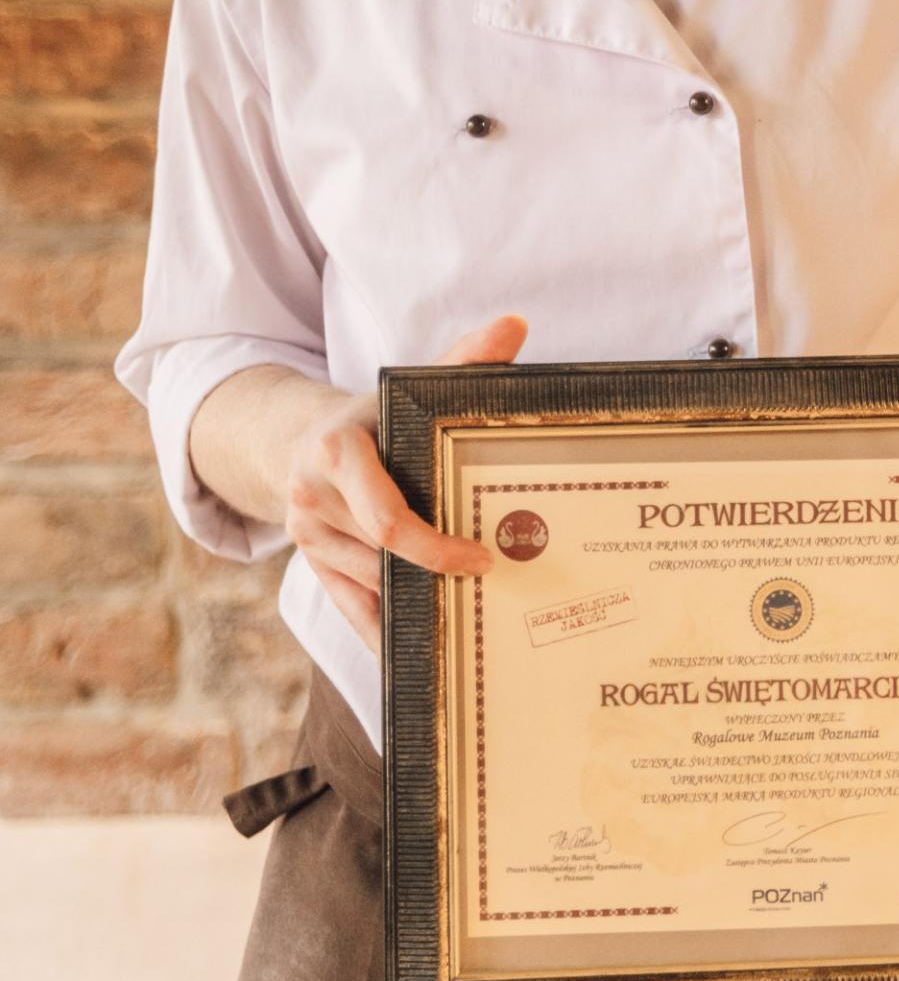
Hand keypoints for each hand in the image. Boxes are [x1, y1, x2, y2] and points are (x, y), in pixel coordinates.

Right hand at [282, 315, 528, 655]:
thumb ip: (462, 359)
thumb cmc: (371, 417)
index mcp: (336, 452)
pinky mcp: (310, 566)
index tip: (483, 558)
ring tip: (473, 610)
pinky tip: (423, 655)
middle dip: (434, 574)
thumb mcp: (408, 386)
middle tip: (492, 587)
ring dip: (417, 599)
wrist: (299, 438)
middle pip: (382, 556)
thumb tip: (516, 325)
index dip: (435, 546)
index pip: (385, 517)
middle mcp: (312, 499)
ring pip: (371, 582)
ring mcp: (307, 539)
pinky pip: (349, 611)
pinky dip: (384, 635)